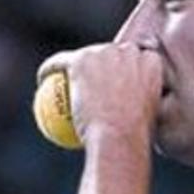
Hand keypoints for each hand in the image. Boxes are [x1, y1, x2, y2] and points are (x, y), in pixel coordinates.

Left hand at [38, 43, 164, 143]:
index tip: (109, 81)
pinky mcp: (83, 58)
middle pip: (109, 52)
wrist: (120, 137)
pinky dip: (49, 69)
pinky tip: (41, 79)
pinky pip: (60, 62)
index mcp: (151, 62)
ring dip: (73, 62)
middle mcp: (129, 52)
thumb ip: (140, 109)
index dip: (121, 66)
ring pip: (85, 54)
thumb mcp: (147, 126)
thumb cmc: (133, 142)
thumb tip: (128, 114)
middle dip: (99, 61)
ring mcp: (105, 53)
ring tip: (60, 76)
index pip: (133, 58)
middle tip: (84, 80)